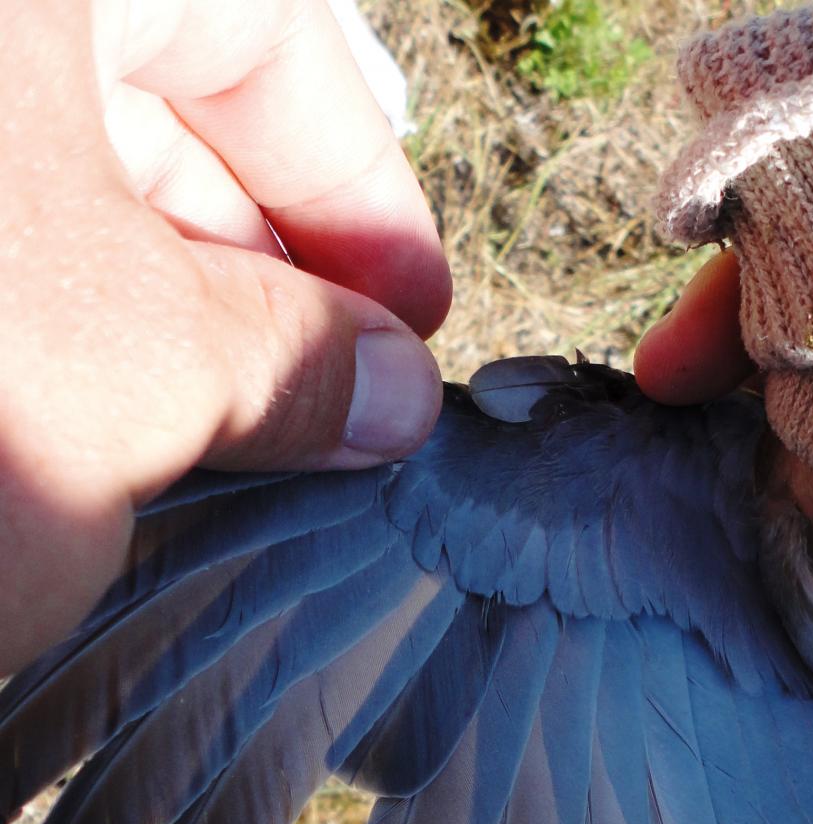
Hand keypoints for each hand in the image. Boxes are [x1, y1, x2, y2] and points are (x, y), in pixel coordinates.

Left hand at [0, 1, 451, 673]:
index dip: (361, 184)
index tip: (415, 315)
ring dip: (164, 321)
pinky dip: (52, 340)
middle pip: (149, 111)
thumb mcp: (132, 371)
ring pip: (56, 192)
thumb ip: (293, 360)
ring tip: (236, 447)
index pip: (258, 27)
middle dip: (263, 268)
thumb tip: (399, 396)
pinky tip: (108, 445)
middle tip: (337, 398)